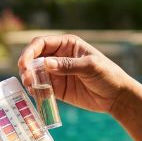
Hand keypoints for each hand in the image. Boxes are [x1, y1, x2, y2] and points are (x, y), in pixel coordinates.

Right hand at [18, 34, 134, 114]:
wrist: (116, 97)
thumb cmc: (107, 75)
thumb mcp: (90, 67)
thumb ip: (68, 65)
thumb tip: (45, 63)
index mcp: (67, 44)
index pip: (41, 43)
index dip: (30, 51)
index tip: (24, 63)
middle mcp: (58, 56)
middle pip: (34, 58)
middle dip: (27, 67)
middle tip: (27, 78)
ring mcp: (57, 73)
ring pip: (35, 73)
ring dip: (29, 79)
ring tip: (31, 87)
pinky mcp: (57, 88)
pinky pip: (41, 88)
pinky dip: (35, 90)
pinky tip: (36, 94)